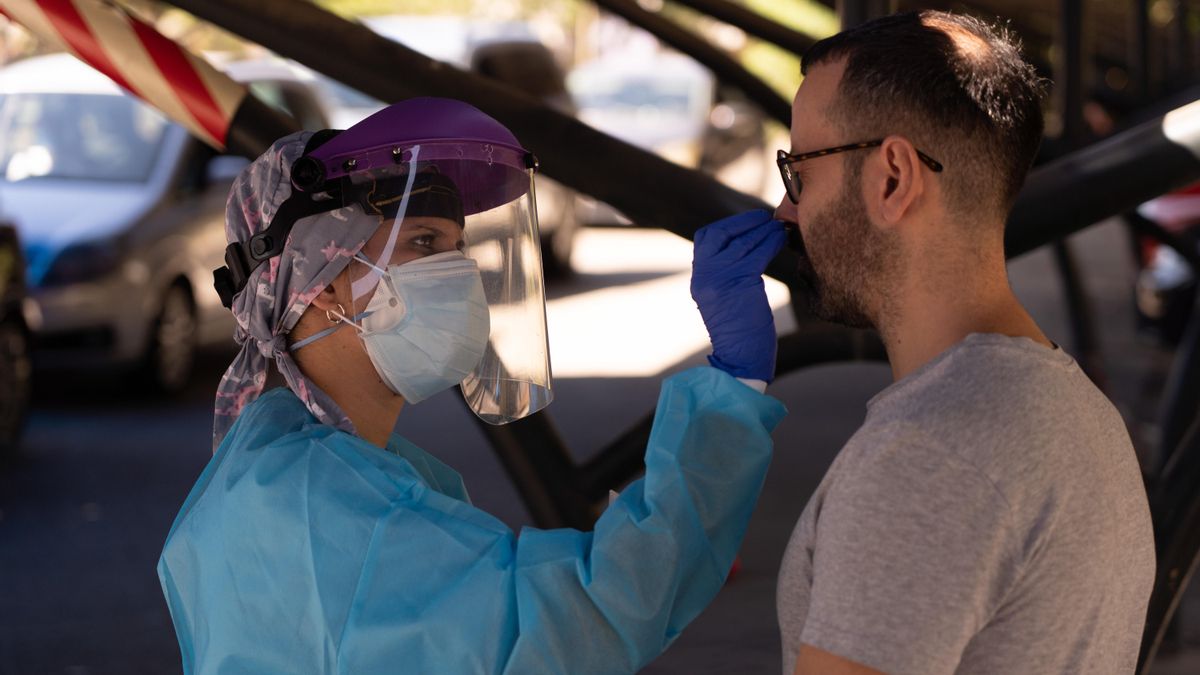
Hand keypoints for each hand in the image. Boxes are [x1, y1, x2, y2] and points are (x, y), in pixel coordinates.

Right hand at [690, 209, 786, 381]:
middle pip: (720, 233)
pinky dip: (771, 242)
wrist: (740, 360)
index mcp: (699, 279)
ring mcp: (720, 278)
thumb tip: (747, 249)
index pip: (705, 238)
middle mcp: (704, 275)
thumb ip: (727, 275)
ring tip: (780, 228)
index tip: (748, 223)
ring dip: (763, 230)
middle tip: (765, 218)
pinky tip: (781, 240)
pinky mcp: (740, 282)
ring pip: (743, 241)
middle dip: (744, 222)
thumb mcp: (725, 299)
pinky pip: (757, 253)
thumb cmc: (741, 333)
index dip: (727, 226)